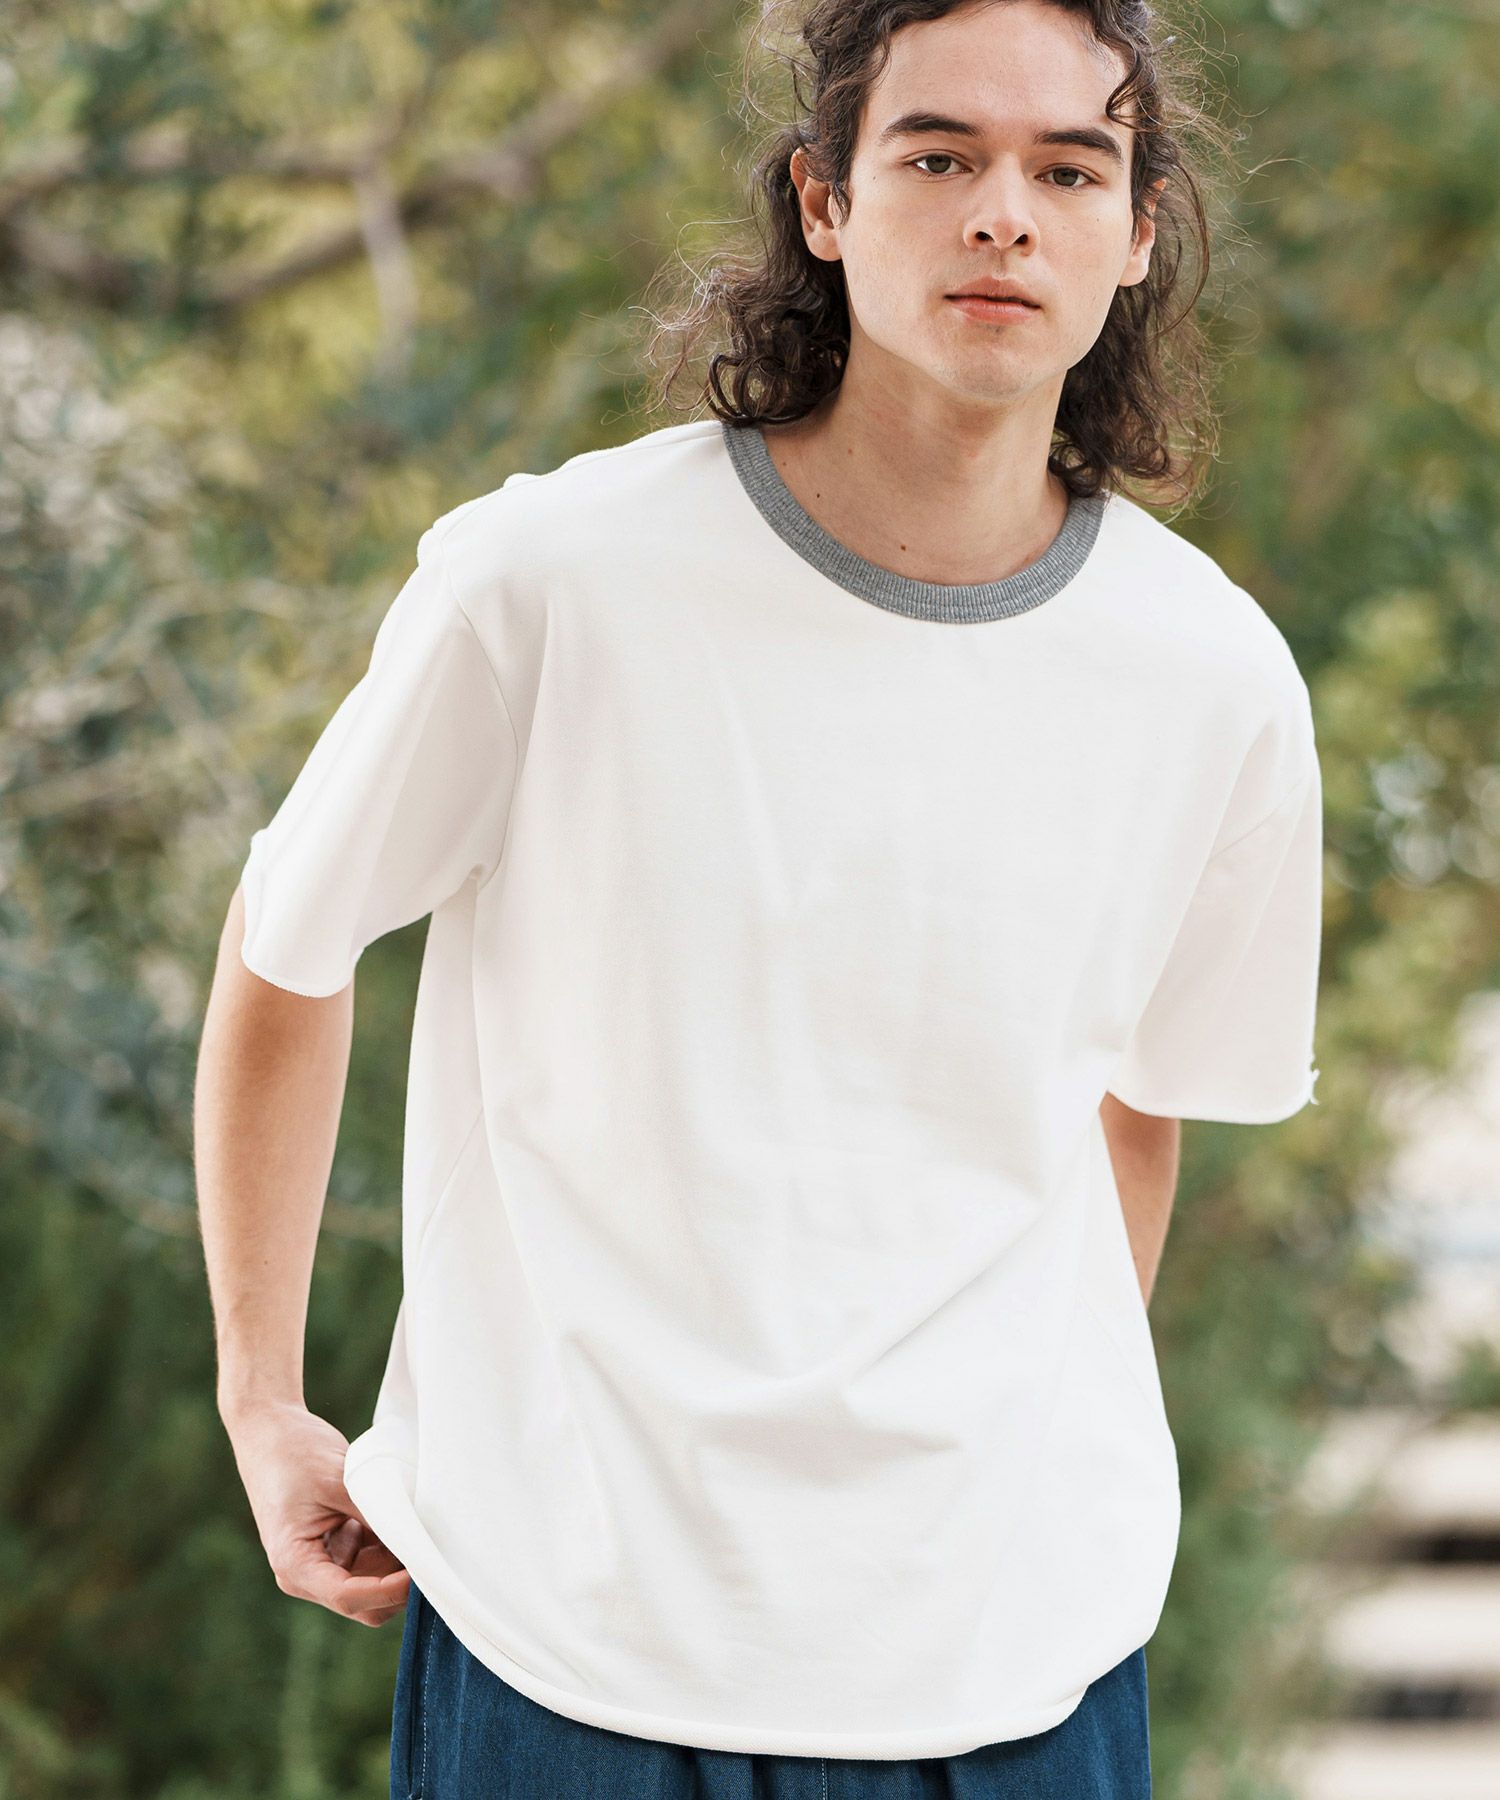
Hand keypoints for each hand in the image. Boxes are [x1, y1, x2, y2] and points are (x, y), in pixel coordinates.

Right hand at [221, 1398, 409, 1626]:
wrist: (270, 1430)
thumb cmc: (295, 1453)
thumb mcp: (340, 1481)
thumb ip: (375, 1516)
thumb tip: (418, 1542)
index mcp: (294, 1564)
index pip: (348, 1597)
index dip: (389, 1591)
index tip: (423, 1572)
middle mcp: (303, 1575)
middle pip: (362, 1603)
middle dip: (397, 1584)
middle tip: (432, 1552)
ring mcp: (318, 1564)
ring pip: (370, 1584)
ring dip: (396, 1564)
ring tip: (417, 1527)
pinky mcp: (331, 1549)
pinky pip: (368, 1563)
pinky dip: (389, 1548)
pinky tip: (401, 1519)